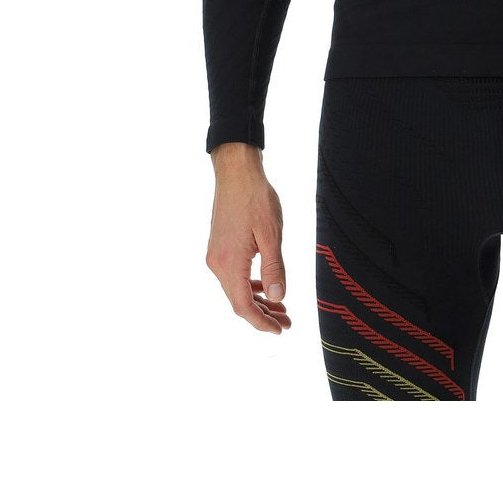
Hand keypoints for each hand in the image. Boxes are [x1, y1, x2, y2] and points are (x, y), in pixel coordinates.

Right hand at [205, 143, 291, 333]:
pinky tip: (265, 286)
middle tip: (287, 322)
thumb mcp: (272, 234)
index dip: (262, 322)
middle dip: (263, 314)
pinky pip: (234, 275)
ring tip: (281, 307)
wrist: (236, 172)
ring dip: (257, 300)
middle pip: (238, 301)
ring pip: (236, 289)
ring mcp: (216, 255)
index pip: (243, 306)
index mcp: (229, 263)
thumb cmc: (255, 198)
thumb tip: (278, 298)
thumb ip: (274, 268)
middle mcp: (217, 263)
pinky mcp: (219, 247)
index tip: (280, 329)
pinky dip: (250, 285)